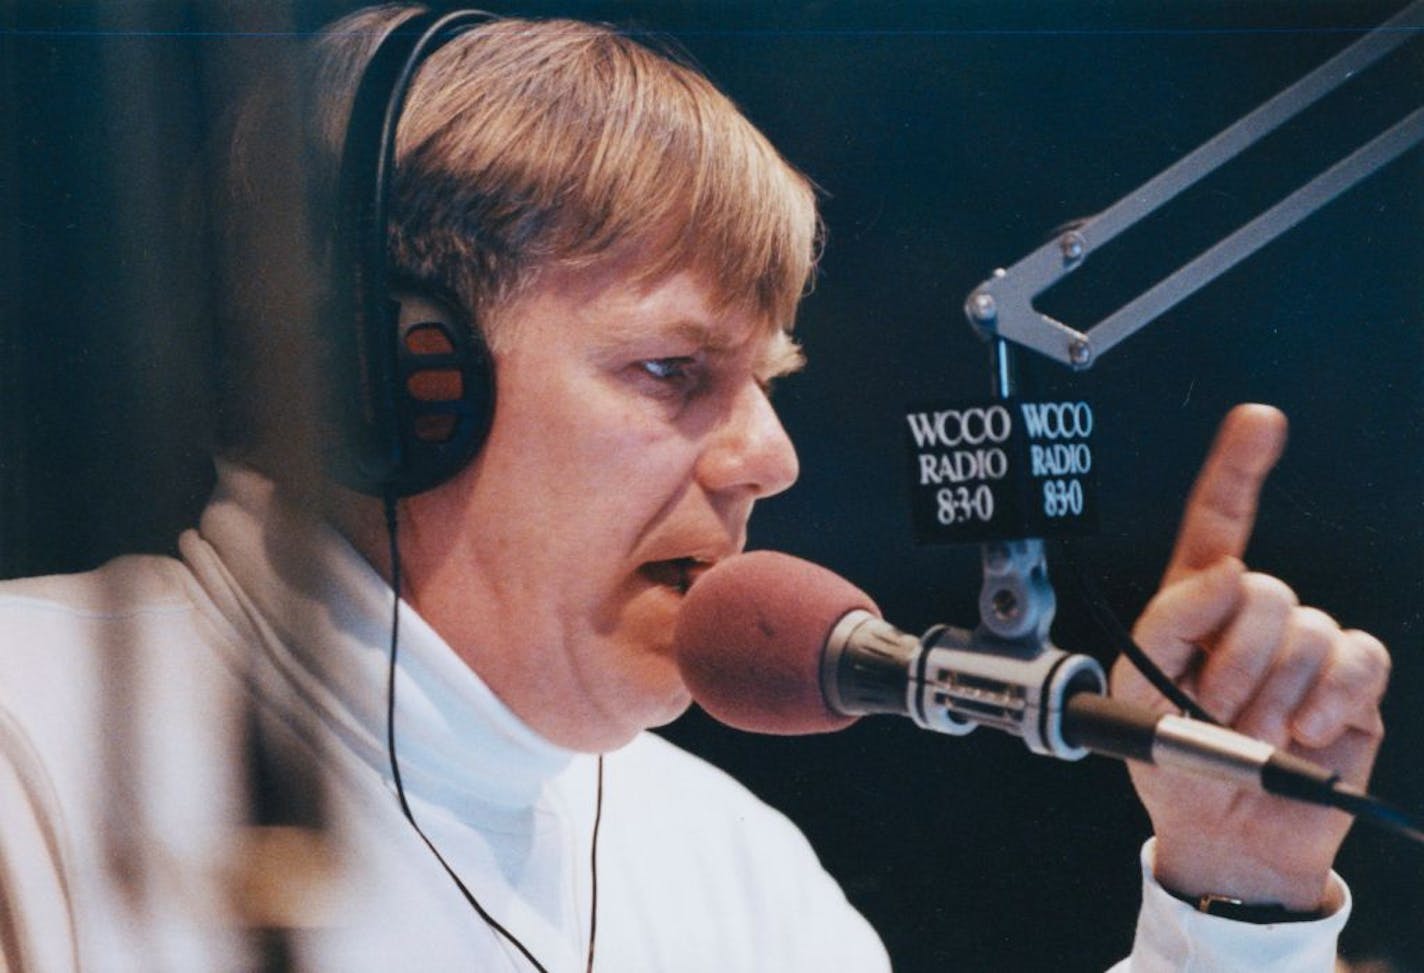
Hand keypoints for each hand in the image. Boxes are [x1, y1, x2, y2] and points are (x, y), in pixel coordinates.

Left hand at [1113, 404, 1389, 910]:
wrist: (1225, 834)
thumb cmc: (1174, 761)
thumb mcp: (1137, 697)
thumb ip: (1167, 625)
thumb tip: (1224, 573)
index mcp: (1197, 607)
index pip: (1218, 525)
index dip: (1238, 468)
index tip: (1259, 420)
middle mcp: (1256, 615)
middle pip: (1260, 591)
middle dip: (1231, 662)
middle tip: (1214, 712)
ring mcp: (1308, 646)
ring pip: (1304, 629)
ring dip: (1270, 696)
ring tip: (1252, 735)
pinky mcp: (1353, 685)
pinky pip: (1357, 658)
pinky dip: (1328, 698)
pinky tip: (1306, 731)